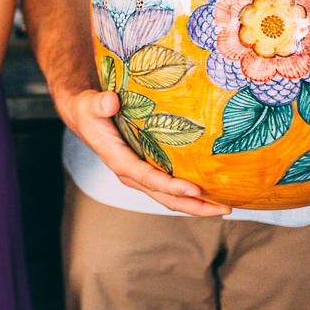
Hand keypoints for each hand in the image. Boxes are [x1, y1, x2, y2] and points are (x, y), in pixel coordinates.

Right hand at [60, 89, 230, 216]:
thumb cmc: (89, 111)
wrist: (85, 117)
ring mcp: (140, 175)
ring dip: (197, 204)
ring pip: (170, 197)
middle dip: (195, 206)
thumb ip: (100, 103)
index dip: (172, 186)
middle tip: (224, 208)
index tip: (195, 189)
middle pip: (165, 198)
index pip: (149, 178)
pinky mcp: (147, 170)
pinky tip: (211, 191)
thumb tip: (111, 101)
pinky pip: (170, 188)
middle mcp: (131, 174)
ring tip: (225, 205)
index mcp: (119, 161)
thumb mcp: (90, 105)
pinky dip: (191, 194)